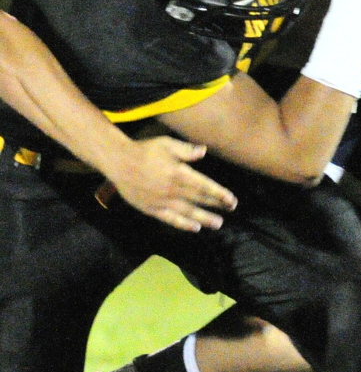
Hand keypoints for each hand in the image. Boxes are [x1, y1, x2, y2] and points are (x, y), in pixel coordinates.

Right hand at [107, 137, 236, 231]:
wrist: (118, 162)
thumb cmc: (145, 150)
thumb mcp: (166, 143)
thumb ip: (186, 150)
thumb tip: (204, 151)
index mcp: (178, 172)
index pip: (204, 186)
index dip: (219, 193)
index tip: (231, 199)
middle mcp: (171, 189)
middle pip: (198, 199)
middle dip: (216, 204)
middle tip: (231, 208)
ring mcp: (161, 201)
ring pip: (187, 212)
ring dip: (204, 218)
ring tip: (218, 223)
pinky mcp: (151, 209)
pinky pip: (170, 219)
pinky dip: (183, 224)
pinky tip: (195, 228)